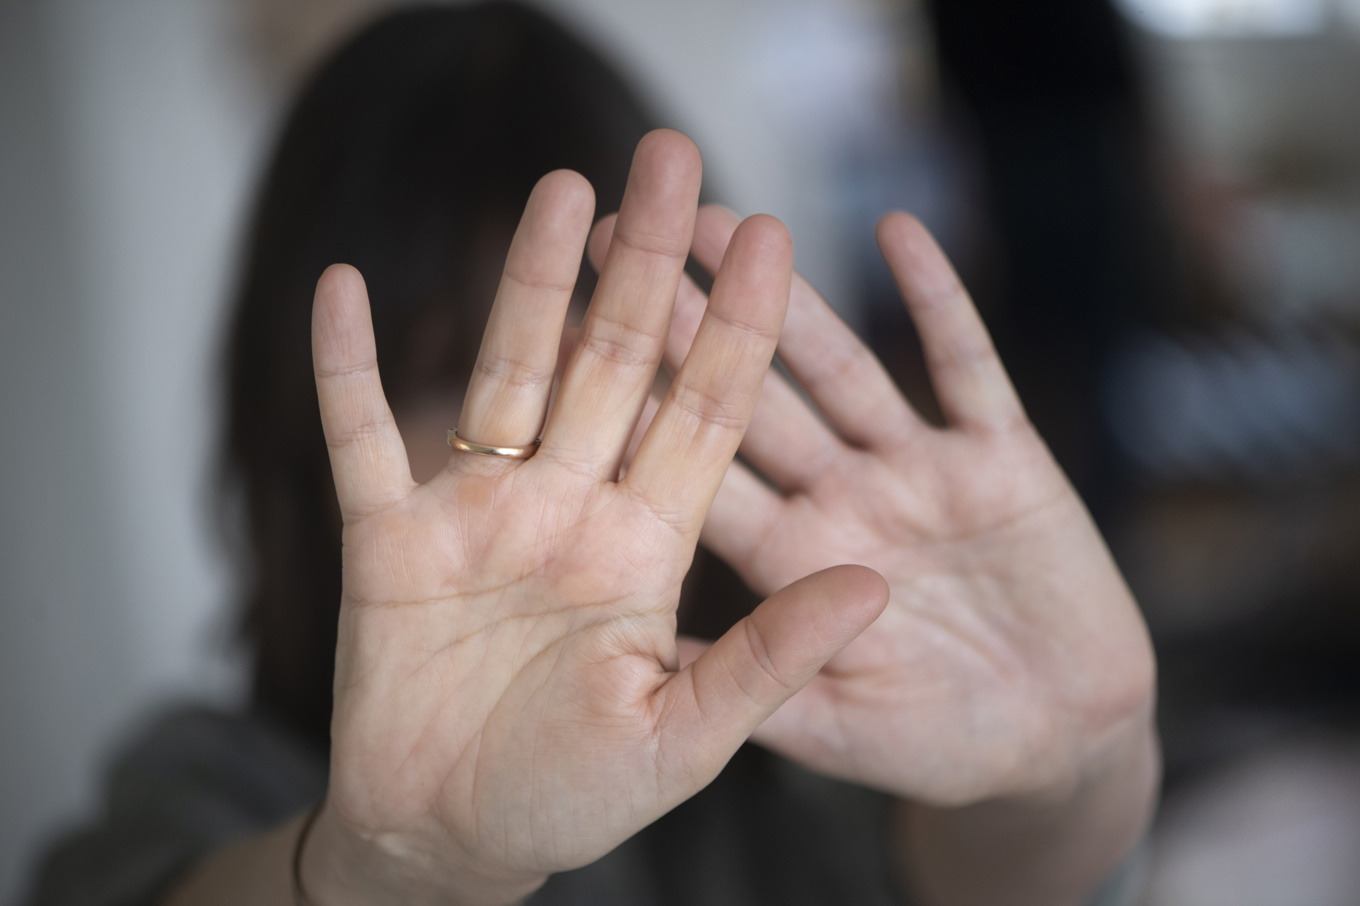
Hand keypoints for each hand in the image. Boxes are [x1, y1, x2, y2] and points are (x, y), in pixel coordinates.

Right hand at [301, 133, 887, 904]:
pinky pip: (360, 438)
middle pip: (614, 363)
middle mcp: (571, 508)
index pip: (704, 413)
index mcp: (649, 547)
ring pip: (507, 373)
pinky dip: (346, 371)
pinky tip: (341, 291)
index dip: (737, 326)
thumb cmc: (574, 797)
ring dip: (526, 283)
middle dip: (645, 264)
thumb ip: (773, 657)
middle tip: (672, 156)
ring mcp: (478, 514)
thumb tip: (876, 584)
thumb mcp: (687, 736)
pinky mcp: (386, 538)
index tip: (772, 236)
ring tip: (558, 188)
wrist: (453, 839)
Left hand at [590, 205, 1153, 809]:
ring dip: (793, 296)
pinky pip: (968, 370)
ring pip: (842, 367)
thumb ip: (752, 679)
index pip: (697, 468)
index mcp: (788, 556)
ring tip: (732, 218)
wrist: (1057, 742)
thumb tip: (643, 640)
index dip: (639, 406)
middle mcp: (841, 496)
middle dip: (690, 320)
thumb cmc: (937, 745)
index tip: (574, 336)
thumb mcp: (834, 730)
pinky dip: (940, 306)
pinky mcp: (1003, 459)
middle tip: (618, 238)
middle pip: (751, 396)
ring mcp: (919, 471)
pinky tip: (899, 235)